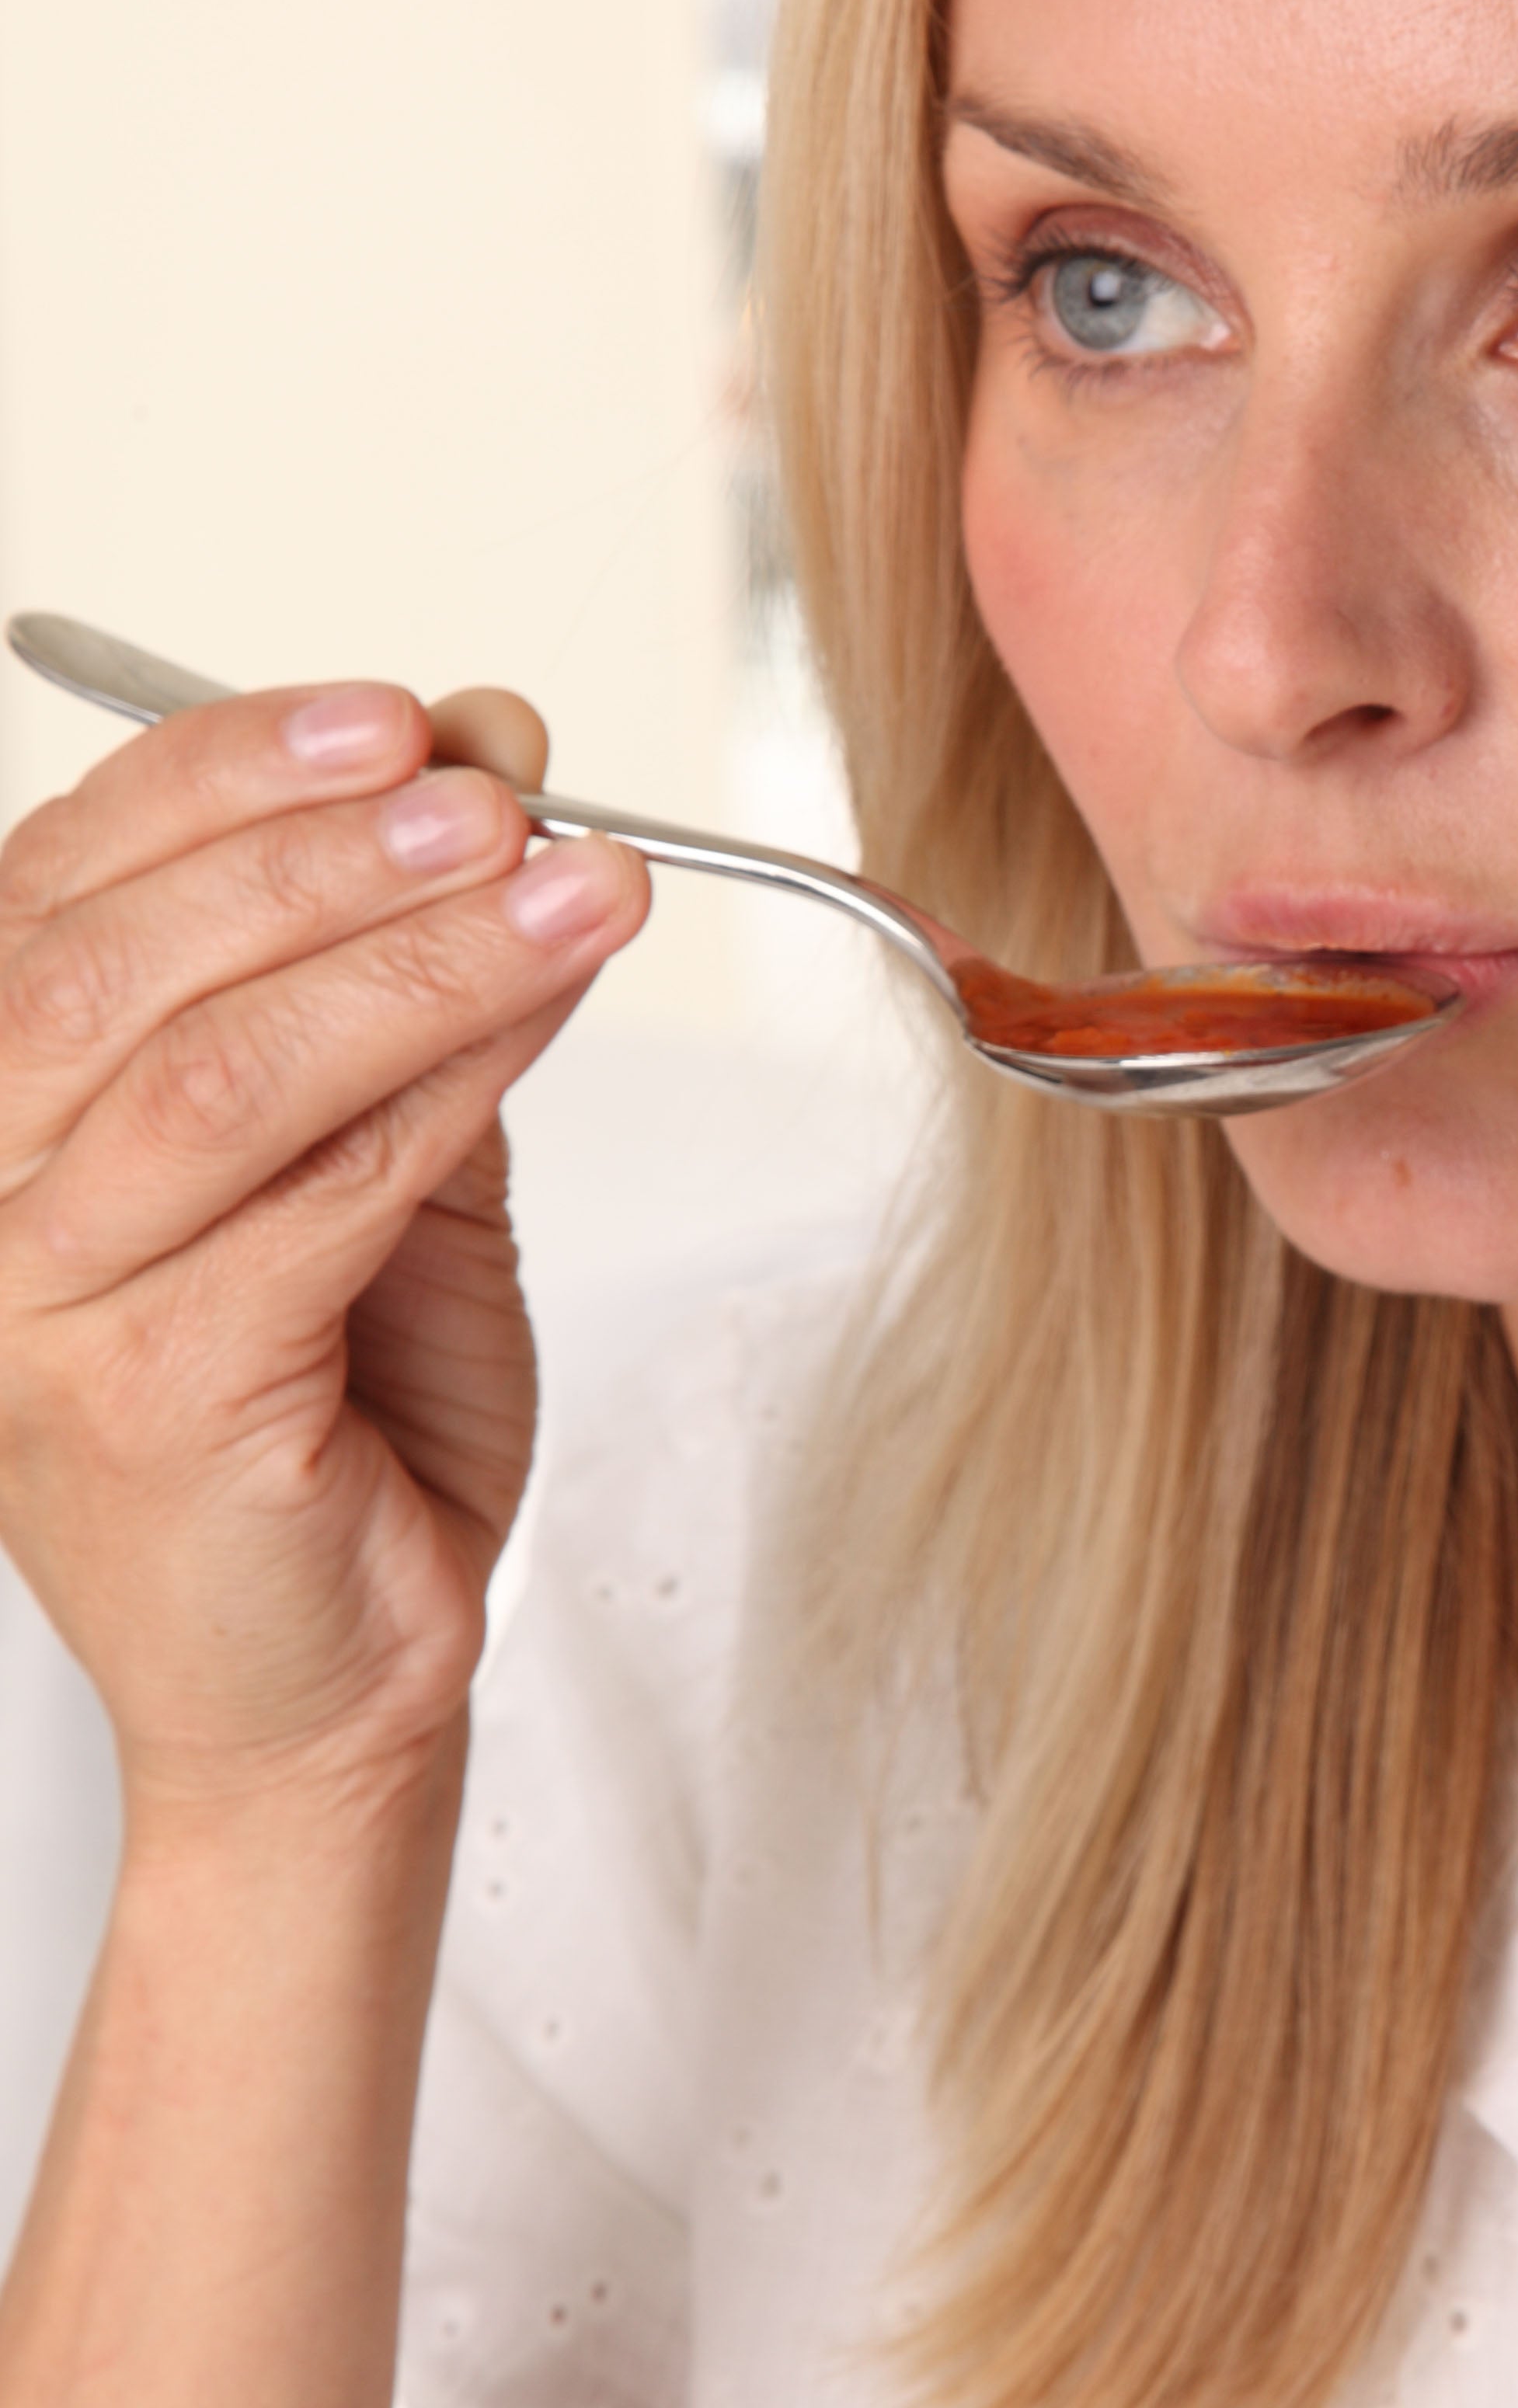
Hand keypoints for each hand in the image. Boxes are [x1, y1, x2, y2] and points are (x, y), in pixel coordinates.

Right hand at [0, 671, 646, 1810]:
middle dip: (328, 848)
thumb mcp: (382, 1161)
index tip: (401, 712)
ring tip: (572, 879)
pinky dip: (446, 1081)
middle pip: (124, 958)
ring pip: (222, 1068)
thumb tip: (493, 755)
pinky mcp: (143, 1398)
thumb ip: (409, 985)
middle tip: (503, 791)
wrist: (336, 1695)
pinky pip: (312, 1196)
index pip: (61, 886)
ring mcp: (28, 1309)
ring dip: (417, 950)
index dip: (225, 774)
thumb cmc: (343, 1431)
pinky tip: (546, 1008)